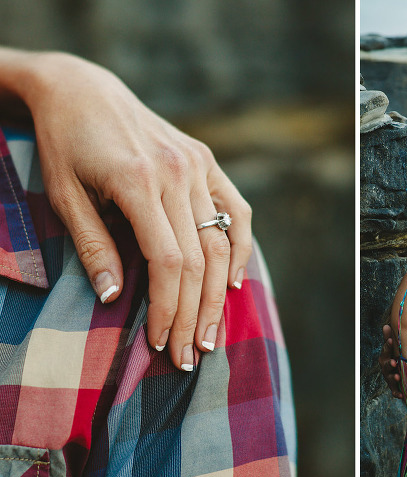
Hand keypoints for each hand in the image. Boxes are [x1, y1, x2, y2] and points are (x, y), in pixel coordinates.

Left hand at [24, 52, 251, 369]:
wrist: (83, 89)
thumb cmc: (65, 144)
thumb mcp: (64, 195)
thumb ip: (93, 246)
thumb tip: (115, 298)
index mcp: (138, 181)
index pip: (167, 261)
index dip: (169, 308)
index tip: (162, 342)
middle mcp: (177, 173)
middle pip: (199, 259)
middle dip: (195, 313)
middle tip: (192, 354)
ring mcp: (198, 165)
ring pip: (221, 241)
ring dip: (219, 293)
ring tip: (212, 332)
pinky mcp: (207, 161)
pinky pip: (236, 211)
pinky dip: (239, 247)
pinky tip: (234, 279)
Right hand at [379, 324, 402, 397]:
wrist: (400, 373)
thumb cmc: (397, 356)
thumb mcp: (394, 348)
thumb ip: (390, 338)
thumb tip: (385, 325)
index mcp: (386, 356)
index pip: (386, 350)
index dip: (388, 346)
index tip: (392, 341)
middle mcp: (386, 366)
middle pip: (385, 365)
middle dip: (389, 363)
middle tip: (394, 362)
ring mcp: (389, 377)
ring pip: (389, 377)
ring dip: (393, 377)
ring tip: (398, 376)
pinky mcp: (395, 387)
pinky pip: (394, 390)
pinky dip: (397, 393)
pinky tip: (402, 395)